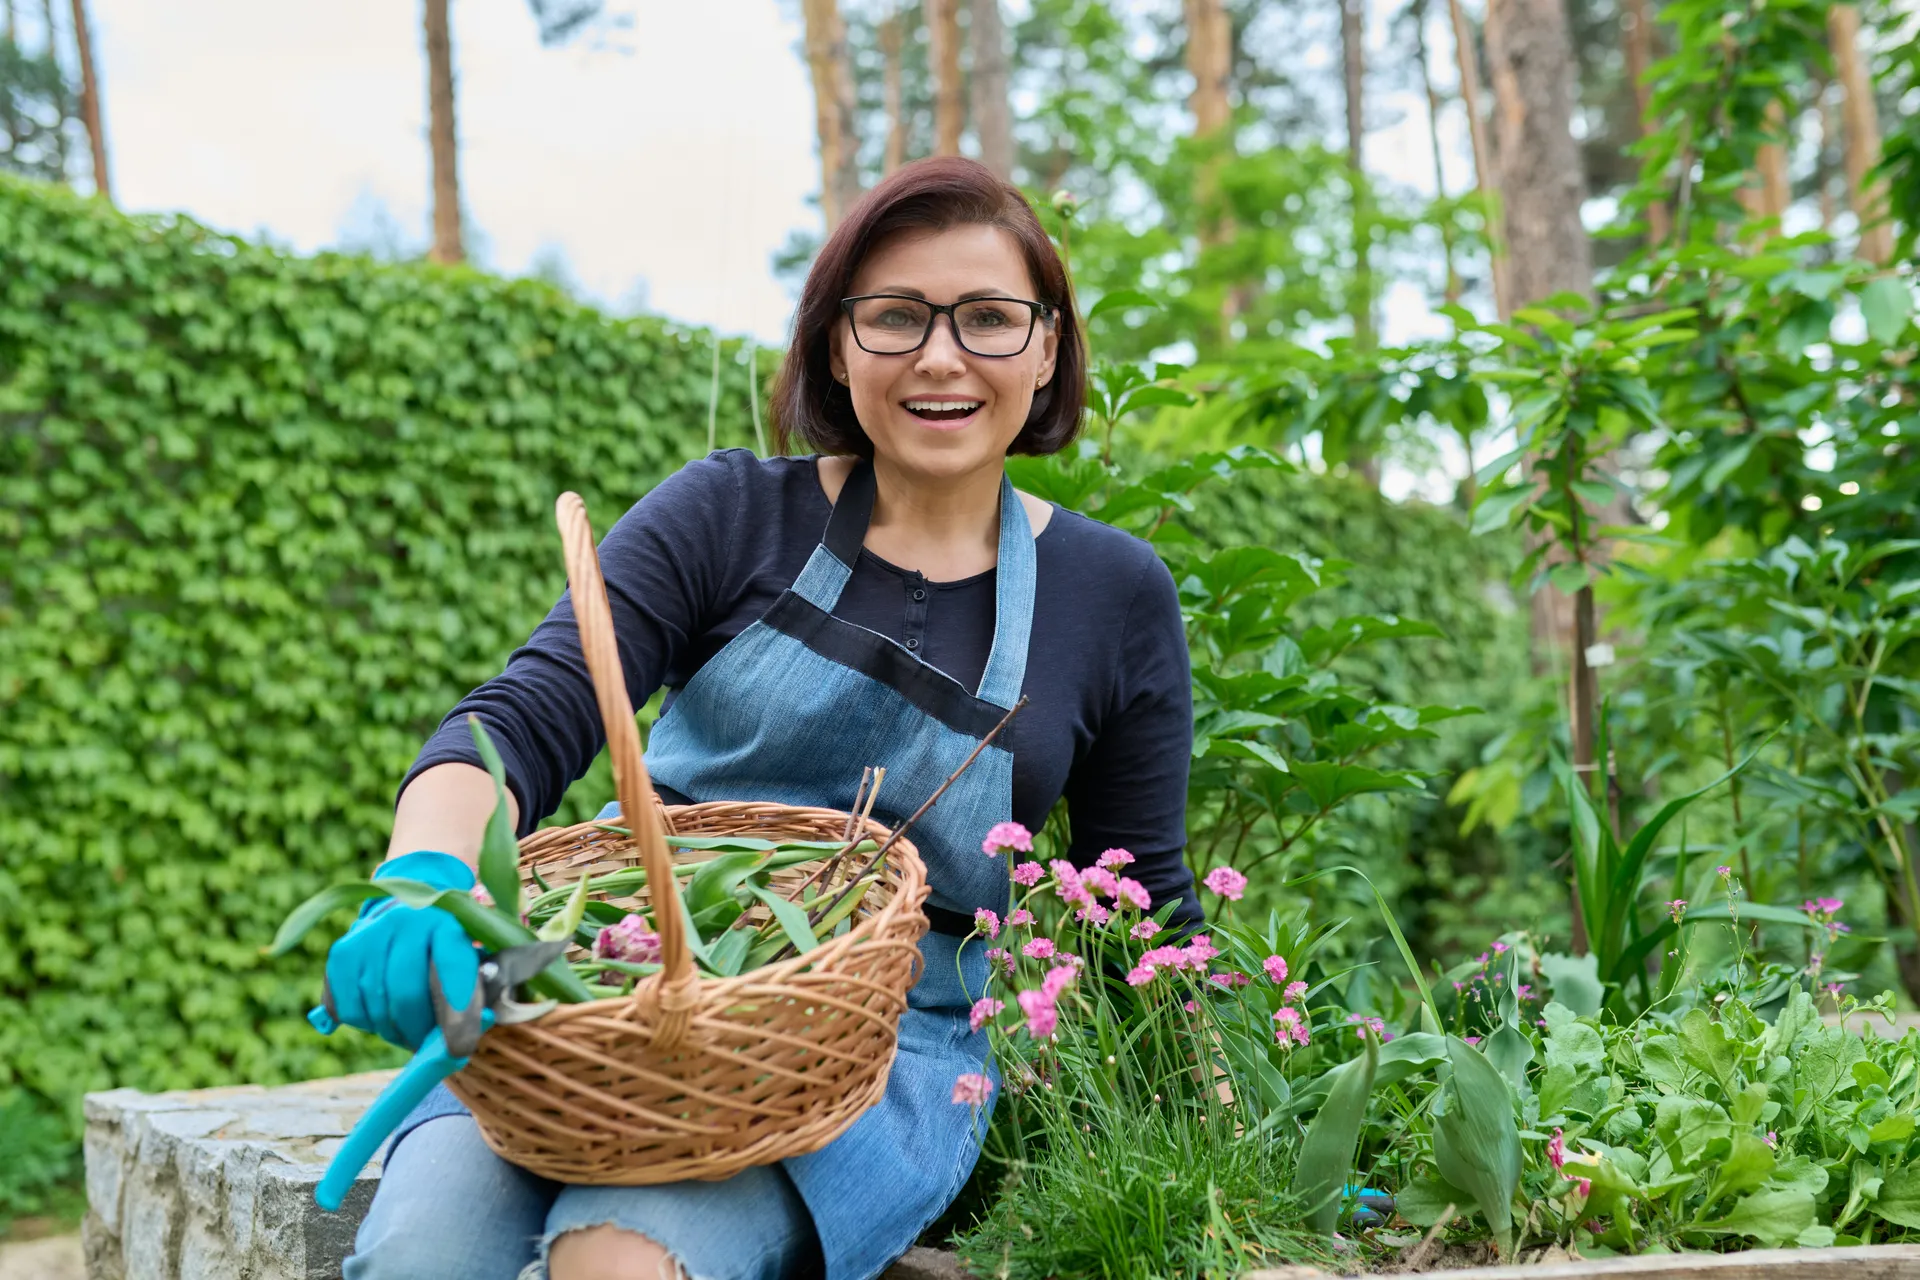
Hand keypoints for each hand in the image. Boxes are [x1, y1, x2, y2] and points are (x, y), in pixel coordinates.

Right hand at [323, 851, 480, 1049]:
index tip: (456, 1050)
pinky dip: (366, 1023)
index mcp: (448, 923)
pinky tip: (382, 1013)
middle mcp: (405, 921)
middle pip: (405, 996)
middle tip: (425, 1043)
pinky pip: (348, 1008)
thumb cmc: (449, 948)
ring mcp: (369, 934)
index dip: (456, 1017)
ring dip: (393, 1031)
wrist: (412, 908)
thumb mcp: (473, 962)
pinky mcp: (342, 952)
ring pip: (375, 1006)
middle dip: (417, 1031)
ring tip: (406, 1027)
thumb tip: (459, 1045)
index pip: (452, 973)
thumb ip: (474, 998)